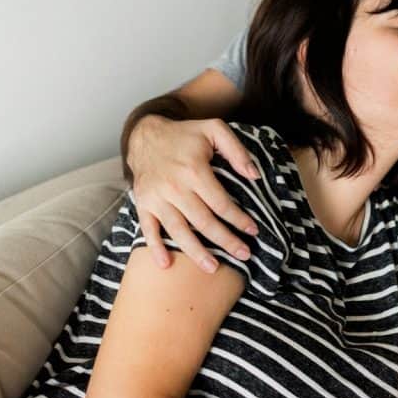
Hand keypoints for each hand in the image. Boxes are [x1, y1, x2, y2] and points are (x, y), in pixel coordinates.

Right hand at [127, 115, 260, 271]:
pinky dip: (155, 248)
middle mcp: (174, 187)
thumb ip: (237, 150)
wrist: (146, 134)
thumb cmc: (185, 134)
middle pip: (203, 222)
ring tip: (213, 268)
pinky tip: (166, 264)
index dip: (239, 219)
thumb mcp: (214, 130)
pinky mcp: (143, 203)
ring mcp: (156, 197)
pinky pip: (147, 229)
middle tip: (244, 254)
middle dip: (225, 241)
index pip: (221, 203)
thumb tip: (254, 175)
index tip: (253, 230)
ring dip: (196, 252)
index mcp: (194, 170)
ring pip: (178, 231)